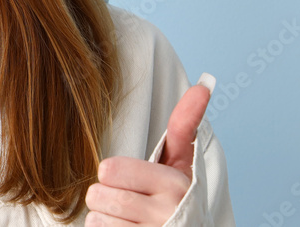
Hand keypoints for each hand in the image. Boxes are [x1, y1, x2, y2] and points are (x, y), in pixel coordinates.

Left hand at [84, 73, 214, 225]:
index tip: (129, 178)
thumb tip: (203, 85)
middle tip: (126, 199)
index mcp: (174, 185)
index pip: (109, 170)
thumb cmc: (178, 199)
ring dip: (105, 218)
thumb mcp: (182, 164)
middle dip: (105, 196)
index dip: (112, 173)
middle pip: (98, 195)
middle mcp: (166, 213)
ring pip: (96, 219)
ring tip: (128, 218)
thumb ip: (184, 125)